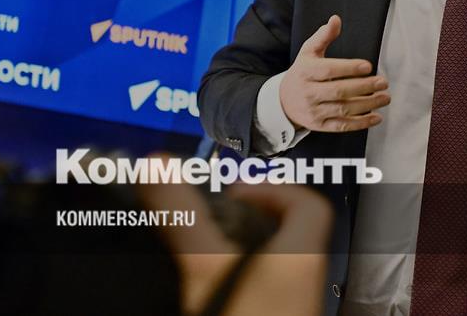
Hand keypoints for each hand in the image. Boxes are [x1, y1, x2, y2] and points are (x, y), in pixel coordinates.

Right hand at [139, 175, 331, 315]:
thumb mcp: (206, 269)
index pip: (308, 206)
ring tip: (202, 257)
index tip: (234, 193)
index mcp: (300, 256)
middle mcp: (304, 283)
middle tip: (211, 222)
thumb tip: (159, 165)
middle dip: (250, 223)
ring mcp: (293, 308)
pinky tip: (209, 293)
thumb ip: (183, 218)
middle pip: (291, 236)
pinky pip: (265, 295)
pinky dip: (241, 286)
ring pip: (277, 269)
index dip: (273, 191)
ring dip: (242, 257)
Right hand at [279, 14, 389, 131]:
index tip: (368, 66)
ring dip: (367, 104)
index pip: (328, 70)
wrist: (283, 102)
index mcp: (306, 72)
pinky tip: (376, 117)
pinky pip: (342, 126)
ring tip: (384, 97)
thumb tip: (336, 19)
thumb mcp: (308, 52)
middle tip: (383, 82)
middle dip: (364, 87)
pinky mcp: (320, 126)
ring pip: (343, 109)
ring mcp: (314, 111)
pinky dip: (361, 123)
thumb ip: (323, 36)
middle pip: (339, 91)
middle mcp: (308, 93)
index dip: (349, 68)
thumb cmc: (302, 73)